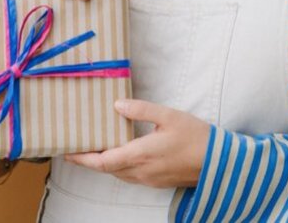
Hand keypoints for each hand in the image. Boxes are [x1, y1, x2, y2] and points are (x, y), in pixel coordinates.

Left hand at [65, 99, 209, 187]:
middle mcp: (141, 171)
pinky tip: (119, 154)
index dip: (83, 158)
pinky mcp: (157, 181)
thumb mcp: (168, 116)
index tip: (67, 152)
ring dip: (105, 164)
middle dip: (90, 160)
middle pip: (107, 169)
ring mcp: (149, 179)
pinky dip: (119, 167)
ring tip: (94, 150)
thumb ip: (141, 110)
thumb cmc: (196, 137)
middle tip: (76, 147)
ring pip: (118, 174)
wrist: (220, 162)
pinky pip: (130, 176)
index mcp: (140, 155)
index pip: (103, 161)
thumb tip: (117, 106)